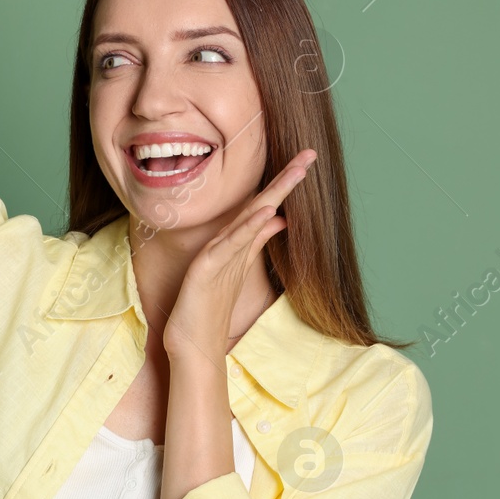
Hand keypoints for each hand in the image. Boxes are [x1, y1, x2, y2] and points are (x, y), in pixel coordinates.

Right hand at [162, 149, 317, 363]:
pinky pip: (232, 246)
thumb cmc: (209, 309)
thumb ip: (255, 242)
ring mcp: (216, 255)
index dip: (286, 185)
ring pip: (248, 218)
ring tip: (295, 172)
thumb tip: (279, 219)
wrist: (190, 344)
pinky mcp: (206, 270)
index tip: (307, 163)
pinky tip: (267, 211)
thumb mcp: (237, 270)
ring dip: (272, 194)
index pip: (266, 207)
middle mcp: (227, 244)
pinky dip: (249, 227)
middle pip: (261, 204)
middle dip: (286, 179)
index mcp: (237, 244)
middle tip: (309, 154)